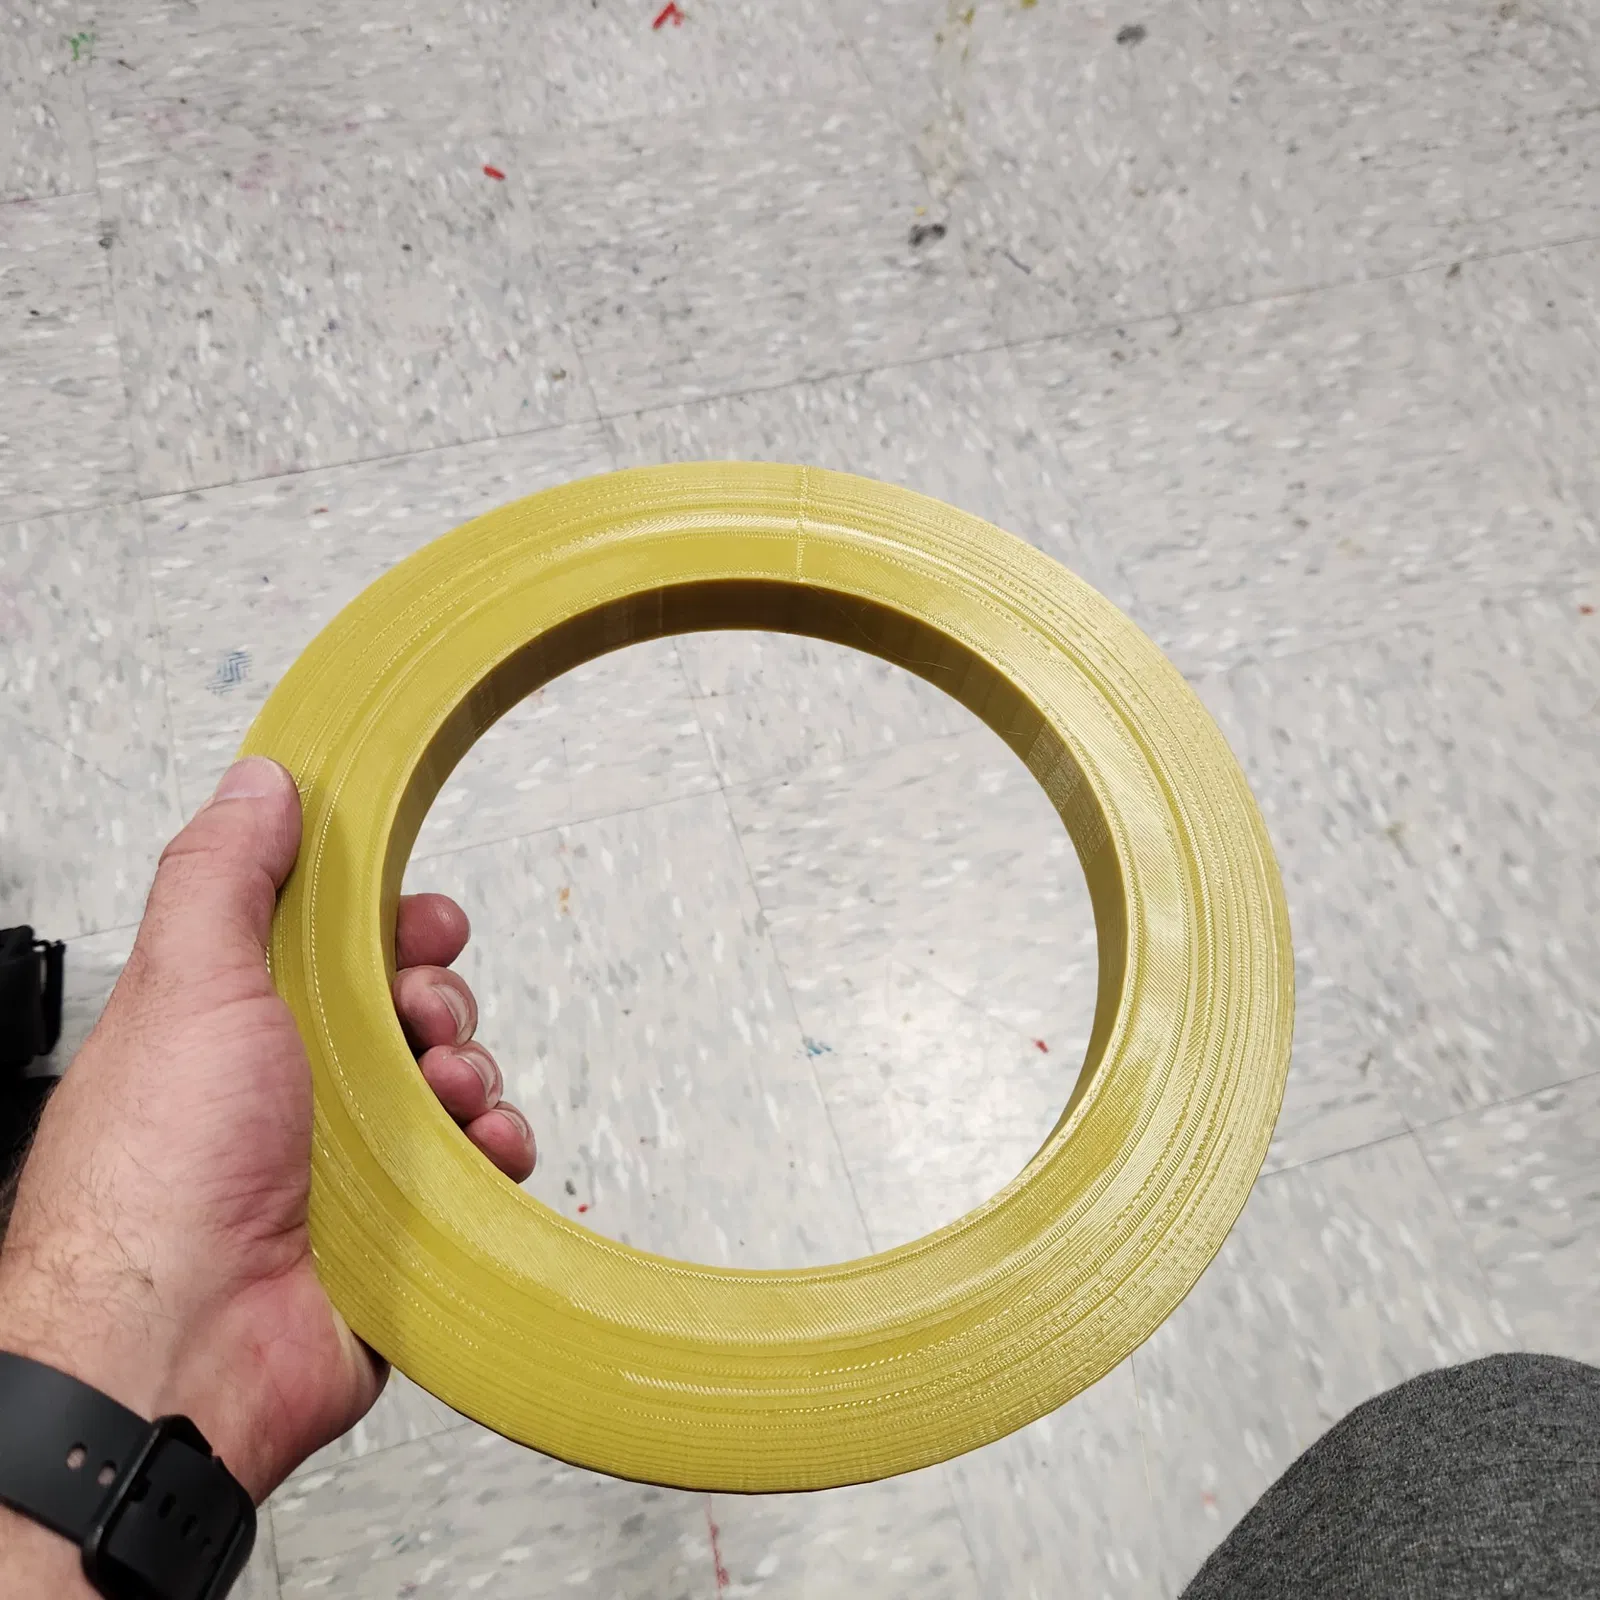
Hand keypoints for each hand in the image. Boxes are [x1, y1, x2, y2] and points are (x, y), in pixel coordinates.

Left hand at [0, 757, 533, 1511]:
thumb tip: (259, 784)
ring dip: (469, 1074)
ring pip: (455, 1083)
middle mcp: (293, 1088)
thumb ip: (224, 875)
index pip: (336, 944)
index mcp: (238, 1023)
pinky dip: (494, 1148)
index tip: (418, 921)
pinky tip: (476, 1149)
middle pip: (409, 1008)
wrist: (178, 1355)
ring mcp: (347, 1161)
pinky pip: (480, 1165)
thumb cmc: (155, 1183)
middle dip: (438, 999)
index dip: (391, 923)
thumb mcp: (187, 985)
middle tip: (420, 1018)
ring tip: (441, 1094)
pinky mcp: (400, 1226)